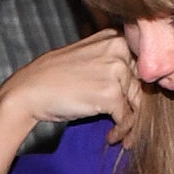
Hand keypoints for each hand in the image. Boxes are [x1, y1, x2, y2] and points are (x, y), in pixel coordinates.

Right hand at [0, 30, 138, 143]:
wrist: (29, 91)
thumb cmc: (56, 77)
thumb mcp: (87, 55)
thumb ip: (114, 59)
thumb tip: (145, 78)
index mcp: (114, 37)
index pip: (144, 64)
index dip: (142, 87)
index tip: (136, 103)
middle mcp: (118, 50)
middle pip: (143, 85)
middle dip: (137, 107)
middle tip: (129, 122)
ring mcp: (115, 71)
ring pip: (138, 103)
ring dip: (131, 123)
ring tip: (119, 133)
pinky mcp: (111, 94)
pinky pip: (128, 118)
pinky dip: (122, 131)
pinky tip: (112, 136)